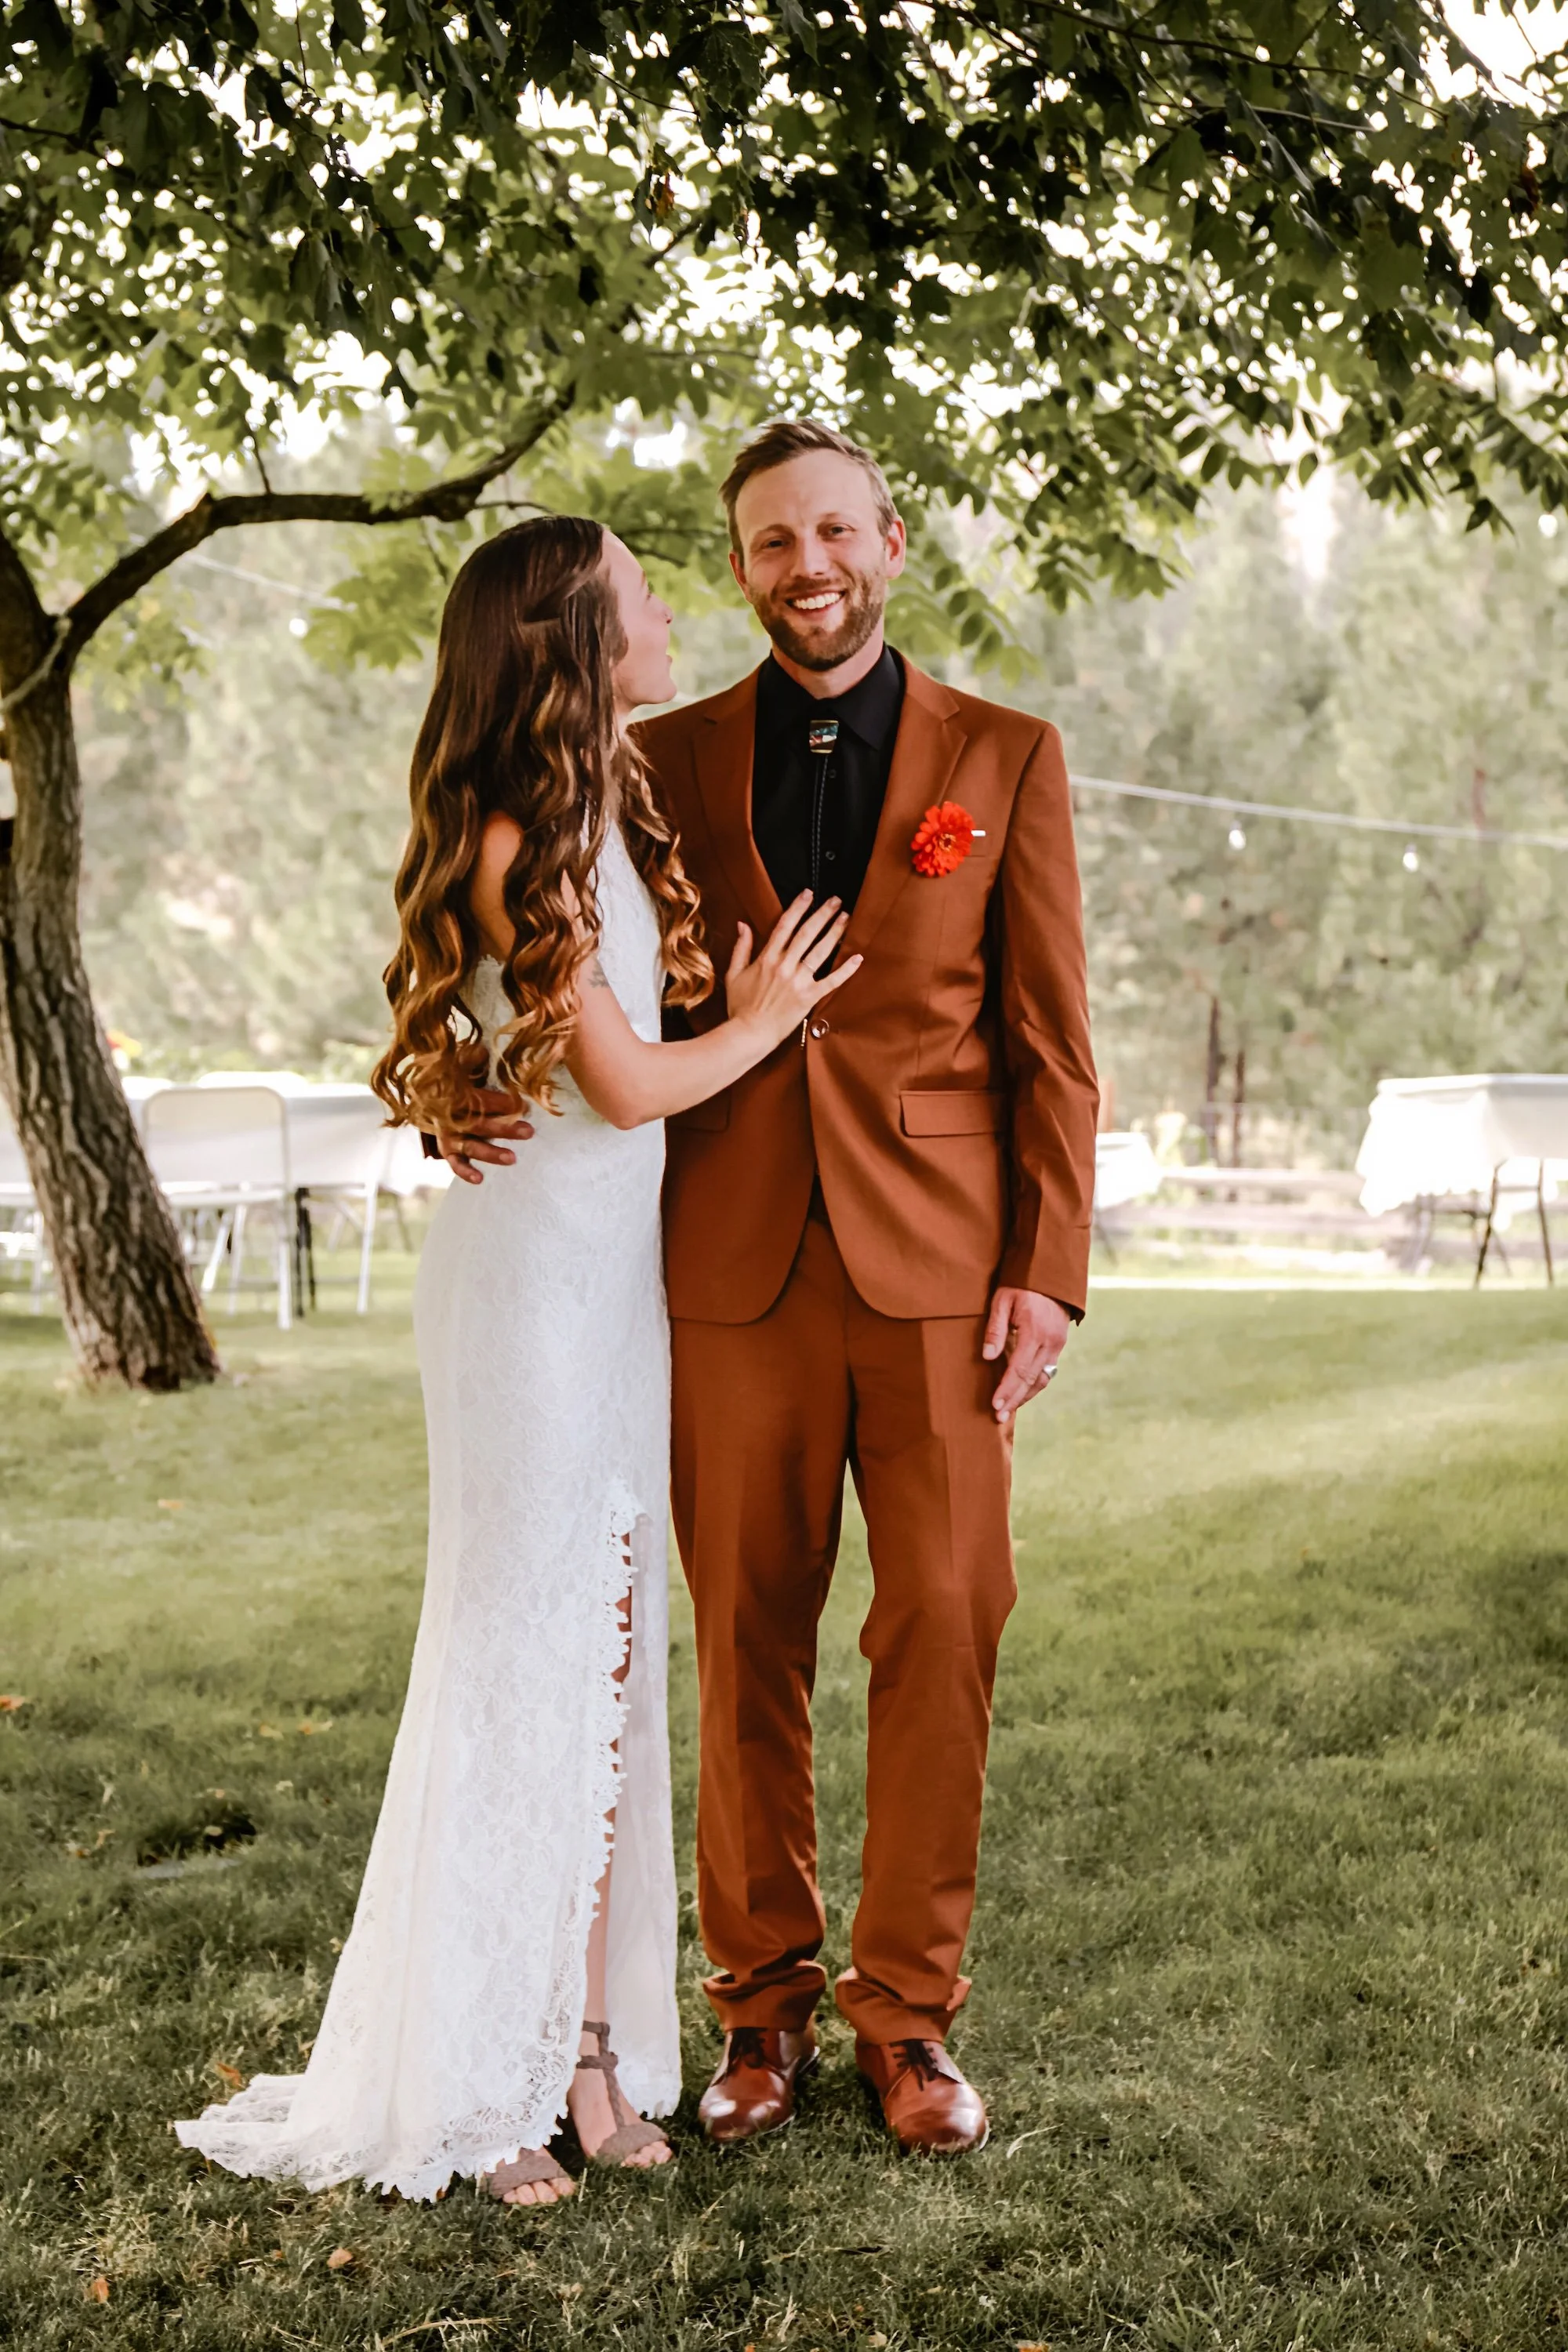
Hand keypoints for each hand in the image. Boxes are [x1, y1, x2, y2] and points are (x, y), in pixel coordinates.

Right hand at [433, 1087, 534, 1185]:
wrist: (440, 1112)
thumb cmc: (468, 1100)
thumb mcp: (475, 1092)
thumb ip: (494, 1096)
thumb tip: (524, 1104)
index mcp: (460, 1098)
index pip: (482, 1100)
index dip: (503, 1103)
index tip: (525, 1107)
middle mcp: (453, 1118)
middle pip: (480, 1124)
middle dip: (505, 1128)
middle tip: (528, 1132)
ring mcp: (450, 1137)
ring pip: (471, 1146)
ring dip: (491, 1153)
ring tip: (511, 1158)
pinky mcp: (448, 1153)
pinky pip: (457, 1165)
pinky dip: (466, 1172)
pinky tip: (479, 1179)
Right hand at [724, 892, 862, 1051]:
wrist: (749, 1034)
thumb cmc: (740, 1007)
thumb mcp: (733, 974)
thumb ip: (741, 948)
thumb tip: (743, 925)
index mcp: (767, 958)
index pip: (785, 926)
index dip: (798, 907)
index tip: (809, 894)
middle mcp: (784, 966)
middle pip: (807, 933)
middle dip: (822, 914)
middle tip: (836, 900)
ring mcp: (798, 981)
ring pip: (820, 951)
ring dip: (835, 933)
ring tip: (846, 918)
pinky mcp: (809, 998)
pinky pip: (831, 981)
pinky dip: (846, 970)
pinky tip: (858, 958)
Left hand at [982, 1287, 1070, 1422]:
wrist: (1050, 1273)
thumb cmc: (1021, 1284)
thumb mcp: (1002, 1300)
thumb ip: (995, 1328)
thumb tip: (988, 1357)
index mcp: (1034, 1331)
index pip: (1019, 1369)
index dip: (1007, 1389)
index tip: (995, 1405)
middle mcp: (1050, 1341)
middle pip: (1031, 1380)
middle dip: (1014, 1400)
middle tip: (998, 1417)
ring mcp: (1057, 1344)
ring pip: (1042, 1379)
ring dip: (1025, 1396)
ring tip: (1008, 1410)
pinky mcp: (1059, 1344)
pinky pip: (1047, 1371)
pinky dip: (1033, 1385)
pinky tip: (1020, 1393)